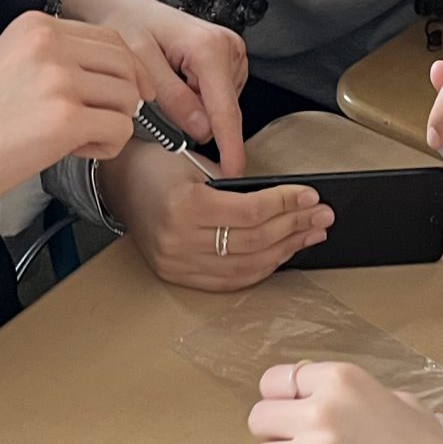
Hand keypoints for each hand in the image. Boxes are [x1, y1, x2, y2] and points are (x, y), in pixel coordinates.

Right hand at [0, 12, 145, 255]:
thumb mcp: (11, 65)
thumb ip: (58, 58)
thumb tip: (118, 71)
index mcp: (35, 25)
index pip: (110, 37)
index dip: (124, 70)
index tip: (121, 94)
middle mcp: (49, 44)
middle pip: (126, 64)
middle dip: (123, 98)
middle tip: (97, 122)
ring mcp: (59, 80)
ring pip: (128, 98)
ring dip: (113, 123)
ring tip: (78, 139)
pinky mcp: (65, 120)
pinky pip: (121, 130)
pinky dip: (108, 147)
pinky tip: (77, 152)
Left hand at [58, 0, 250, 174]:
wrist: (122, 7)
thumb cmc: (126, 25)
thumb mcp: (139, 63)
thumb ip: (172, 98)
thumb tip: (201, 130)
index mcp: (209, 48)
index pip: (225, 110)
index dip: (229, 146)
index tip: (233, 173)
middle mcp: (228, 48)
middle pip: (220, 110)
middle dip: (193, 117)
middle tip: (158, 97)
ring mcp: (231, 54)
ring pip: (217, 106)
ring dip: (191, 106)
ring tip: (165, 78)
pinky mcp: (226, 61)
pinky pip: (215, 96)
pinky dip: (195, 96)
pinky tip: (176, 78)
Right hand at [99, 146, 331, 290]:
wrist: (120, 182)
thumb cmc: (158, 164)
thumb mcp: (198, 162)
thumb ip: (238, 187)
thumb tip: (290, 203)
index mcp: (185, 206)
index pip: (251, 213)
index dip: (287, 205)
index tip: (312, 197)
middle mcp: (179, 240)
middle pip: (253, 241)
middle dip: (295, 227)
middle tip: (322, 217)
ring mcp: (176, 263)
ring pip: (245, 266)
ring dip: (284, 251)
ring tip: (309, 235)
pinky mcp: (176, 275)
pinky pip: (228, 281)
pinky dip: (259, 269)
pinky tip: (280, 255)